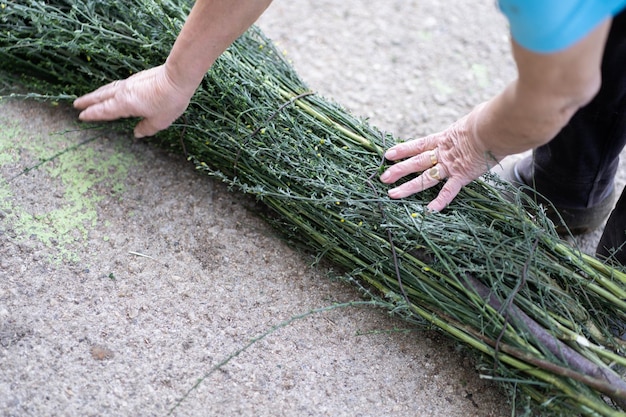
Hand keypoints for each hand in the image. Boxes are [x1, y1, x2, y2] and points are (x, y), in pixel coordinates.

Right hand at [73, 64, 194, 137]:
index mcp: (125, 104)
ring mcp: (130, 83)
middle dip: (88, 101)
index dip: (92, 114)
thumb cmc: (169, 100)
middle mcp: (123, 92)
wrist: (178, 76)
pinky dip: (109, 89)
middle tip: (76, 104)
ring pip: (108, 89)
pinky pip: (117, 85)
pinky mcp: (137, 78)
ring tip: (90, 97)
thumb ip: (146, 128)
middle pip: (101, 97)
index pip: (104, 111)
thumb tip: (137, 133)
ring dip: (97, 94)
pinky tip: (112, 90)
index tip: (81, 116)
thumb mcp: (159, 121)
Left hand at [380, 108, 499, 211]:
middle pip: (416, 163)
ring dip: (408, 187)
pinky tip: (430, 210)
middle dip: (398, 170)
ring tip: (393, 194)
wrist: (494, 127)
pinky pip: (449, 191)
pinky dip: (440, 201)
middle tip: (383, 178)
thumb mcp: (471, 120)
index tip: (387, 154)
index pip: (418, 145)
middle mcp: (443, 153)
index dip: (402, 150)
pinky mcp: (463, 175)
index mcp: (443, 139)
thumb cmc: (487, 120)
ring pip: (425, 178)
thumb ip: (467, 127)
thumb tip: (474, 122)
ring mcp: (451, 166)